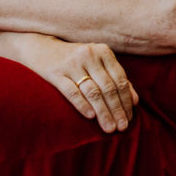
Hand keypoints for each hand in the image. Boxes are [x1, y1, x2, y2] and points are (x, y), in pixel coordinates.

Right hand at [0, 31, 137, 132]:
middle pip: (108, 88)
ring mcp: (71, 64)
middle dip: (117, 110)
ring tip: (109, 128)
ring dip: (103, 112)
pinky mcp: (55, 73)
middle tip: (121, 128)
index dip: (126, 101)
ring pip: (93, 92)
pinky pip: (72, 91)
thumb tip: (135, 101)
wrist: (39, 48)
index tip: (130, 119)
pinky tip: (90, 116)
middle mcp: (89, 55)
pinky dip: (82, 104)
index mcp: (103, 52)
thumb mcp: (96, 63)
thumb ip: (115, 78)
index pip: (120, 80)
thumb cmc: (74, 59)